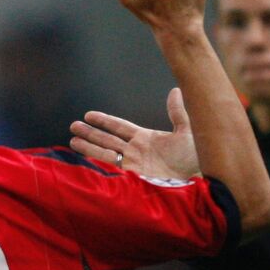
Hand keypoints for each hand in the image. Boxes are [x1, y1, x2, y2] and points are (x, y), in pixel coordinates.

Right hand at [71, 88, 199, 179]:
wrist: (197, 179)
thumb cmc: (194, 157)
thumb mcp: (186, 131)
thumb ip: (177, 113)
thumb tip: (176, 90)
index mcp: (145, 138)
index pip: (119, 127)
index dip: (104, 120)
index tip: (88, 115)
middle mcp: (136, 151)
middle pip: (108, 139)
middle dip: (90, 133)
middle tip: (73, 126)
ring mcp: (133, 164)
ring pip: (106, 153)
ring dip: (89, 147)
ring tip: (72, 141)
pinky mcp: (133, 177)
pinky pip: (111, 168)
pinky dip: (98, 164)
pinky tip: (84, 161)